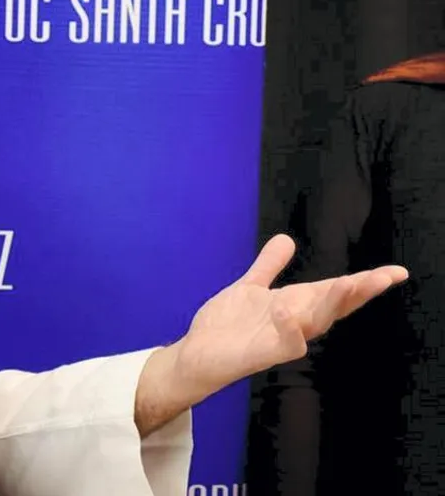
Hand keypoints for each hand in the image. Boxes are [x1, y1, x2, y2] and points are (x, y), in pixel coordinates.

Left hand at [171, 234, 408, 400]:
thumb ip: (269, 266)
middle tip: (385, 276)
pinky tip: (286, 308)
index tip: (395, 271)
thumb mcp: (250, 287)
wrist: (197, 353)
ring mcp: (283, 339)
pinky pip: (287, 344)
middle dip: (360, 291)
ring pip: (317, 322)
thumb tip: (288, 239)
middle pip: (335, 306)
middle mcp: (296, 322)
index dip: (365, 282)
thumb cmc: (228, 325)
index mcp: (296, 305)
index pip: (336, 292)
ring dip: (331, 303)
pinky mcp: (266, 354)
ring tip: (347, 282)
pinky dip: (290, 327)